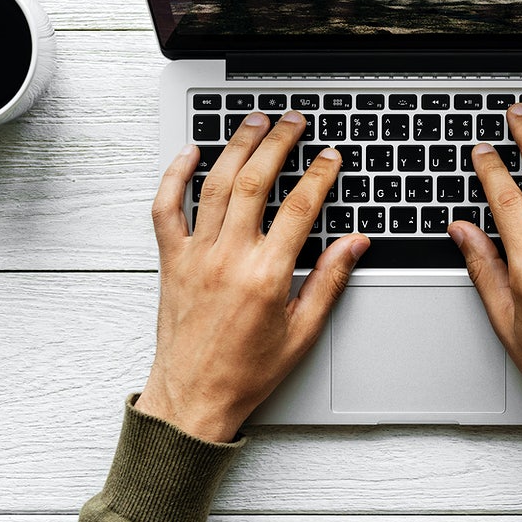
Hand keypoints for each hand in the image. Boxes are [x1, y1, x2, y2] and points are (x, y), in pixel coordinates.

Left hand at [136, 111, 368, 441]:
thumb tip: (354, 244)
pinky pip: (166, 208)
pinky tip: (190, 153)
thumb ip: (330, 281)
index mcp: (266, 275)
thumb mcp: (303, 332)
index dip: (319, 174)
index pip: (300, 207)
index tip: (329, 156)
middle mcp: (229, 258)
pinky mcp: (171, 260)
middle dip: (279, 144)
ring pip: (215, 184)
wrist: (193, 399)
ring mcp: (196, 255)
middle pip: (255, 182)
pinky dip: (175, 176)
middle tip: (294, 122)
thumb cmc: (246, 372)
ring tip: (254, 122)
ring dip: (236, 146)